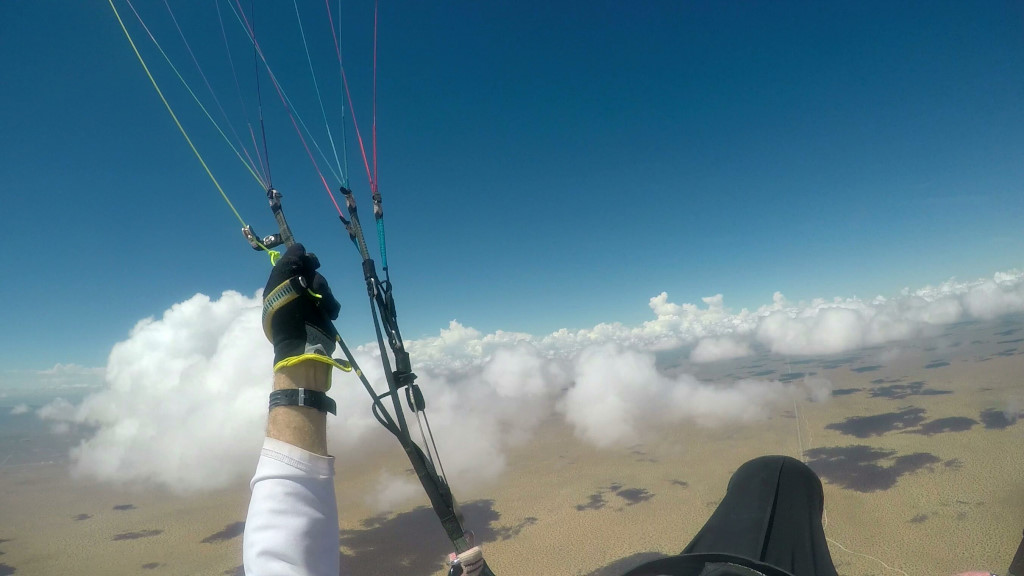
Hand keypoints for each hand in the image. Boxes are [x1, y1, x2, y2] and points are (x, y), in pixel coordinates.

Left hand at [262, 244, 344, 373]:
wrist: (301, 341)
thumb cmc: (287, 312)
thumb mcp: (282, 282)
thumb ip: (290, 261)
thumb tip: (299, 246)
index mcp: (280, 285)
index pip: (293, 263)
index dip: (302, 260)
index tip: (309, 261)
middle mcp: (293, 292)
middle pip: (310, 273)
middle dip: (315, 276)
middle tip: (316, 283)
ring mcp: (308, 303)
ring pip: (322, 286)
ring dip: (324, 292)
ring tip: (322, 303)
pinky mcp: (322, 313)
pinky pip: (331, 301)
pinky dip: (331, 305)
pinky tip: (328, 311)